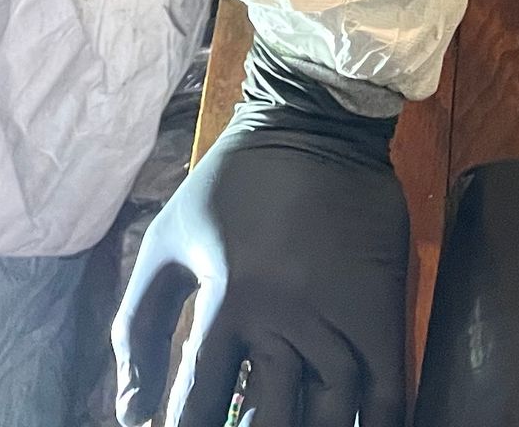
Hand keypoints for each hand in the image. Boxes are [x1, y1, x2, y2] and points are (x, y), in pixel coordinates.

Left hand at [113, 50, 408, 426]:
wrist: (316, 122)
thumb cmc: (232, 182)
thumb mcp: (169, 238)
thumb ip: (140, 322)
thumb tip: (130, 411)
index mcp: (228, 299)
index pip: (201, 401)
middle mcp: (285, 320)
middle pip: (268, 422)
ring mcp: (339, 322)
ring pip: (328, 420)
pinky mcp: (382, 315)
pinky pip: (387, 399)